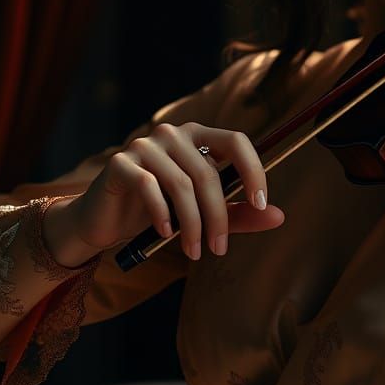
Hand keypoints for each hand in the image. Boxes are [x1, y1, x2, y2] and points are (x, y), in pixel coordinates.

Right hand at [53, 122, 284, 262]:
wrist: (104, 222)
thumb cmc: (159, 213)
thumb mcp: (203, 214)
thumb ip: (239, 213)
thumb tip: (279, 216)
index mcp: (198, 137)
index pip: (236, 141)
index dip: (254, 170)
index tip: (262, 203)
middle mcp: (173, 134)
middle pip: (209, 173)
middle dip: (218, 216)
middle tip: (218, 249)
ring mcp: (145, 145)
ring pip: (182, 184)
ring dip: (192, 224)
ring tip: (194, 251)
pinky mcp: (120, 162)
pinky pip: (150, 187)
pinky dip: (162, 215)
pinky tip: (166, 234)